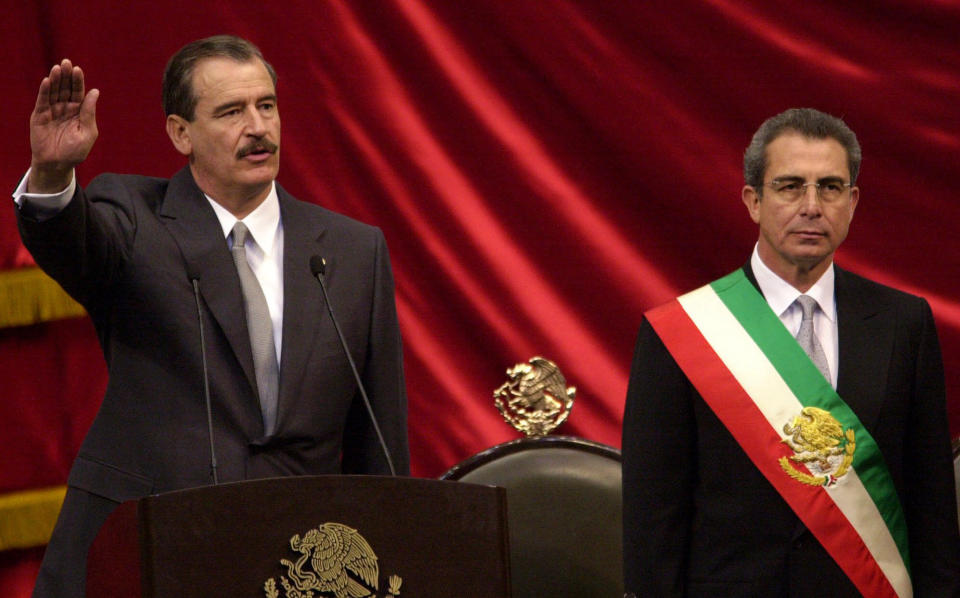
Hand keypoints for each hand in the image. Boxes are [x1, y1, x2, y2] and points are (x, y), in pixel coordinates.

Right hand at [28, 59, 99, 192]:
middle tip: (66, 62)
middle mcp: (65, 109)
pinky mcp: (39, 116)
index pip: (78, 93)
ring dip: (55, 80)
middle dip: (66, 76)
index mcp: (79, 112)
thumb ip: (89, 112)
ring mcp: (52, 111)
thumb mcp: (88, 132)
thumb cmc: (75, 151)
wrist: (57, 164)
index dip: (77, 81)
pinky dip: (44, 91)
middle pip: (65, 89)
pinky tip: (46, 81)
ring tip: (57, 68)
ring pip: (53, 92)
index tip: (77, 69)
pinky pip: (42, 101)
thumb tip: (95, 91)